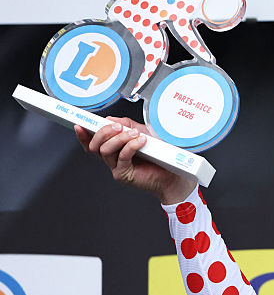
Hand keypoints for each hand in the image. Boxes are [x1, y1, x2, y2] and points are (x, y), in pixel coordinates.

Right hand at [74, 117, 194, 204]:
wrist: (172, 173)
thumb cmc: (158, 154)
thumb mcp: (142, 132)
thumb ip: (127, 125)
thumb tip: (111, 119)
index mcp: (113, 150)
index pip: (92, 142)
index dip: (83, 134)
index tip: (80, 124)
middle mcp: (111, 159)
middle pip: (95, 146)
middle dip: (103, 133)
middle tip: (118, 127)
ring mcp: (116, 168)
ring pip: (106, 150)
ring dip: (119, 139)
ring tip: (134, 134)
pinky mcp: (124, 175)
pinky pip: (122, 157)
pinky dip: (130, 146)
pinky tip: (140, 141)